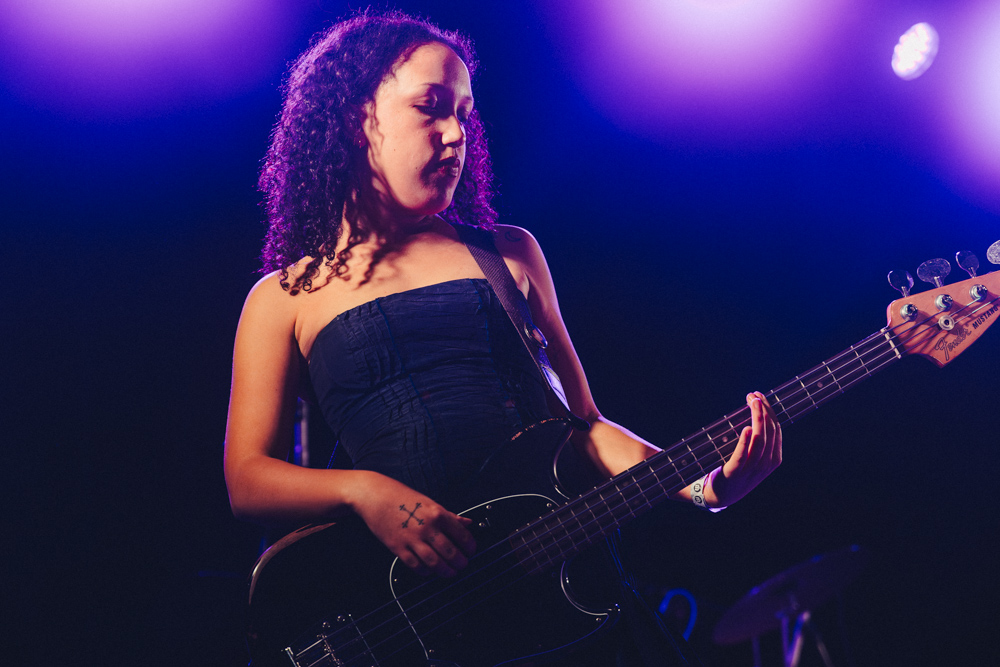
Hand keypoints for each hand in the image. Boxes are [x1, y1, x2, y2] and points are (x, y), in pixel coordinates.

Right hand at [352, 472, 476, 576]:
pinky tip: (429, 571)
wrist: (374, 496)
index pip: (461, 534)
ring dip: (445, 571)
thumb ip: (449, 515)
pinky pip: (415, 565)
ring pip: (434, 562)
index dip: (470, 546)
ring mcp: (412, 538)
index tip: (471, 551)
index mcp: (437, 513)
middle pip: (450, 552)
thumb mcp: (429, 502)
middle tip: (463, 565)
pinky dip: (425, 572)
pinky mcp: (398, 547)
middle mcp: (427, 526)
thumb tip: (467, 522)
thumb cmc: (401, 497)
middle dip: (460, 563)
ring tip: (450, 573)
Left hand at [708, 391, 781, 506]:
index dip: (769, 411)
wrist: (720, 495)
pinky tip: (745, 428)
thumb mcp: (754, 458)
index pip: (776, 430)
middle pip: (770, 432)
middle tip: (754, 395)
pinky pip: (742, 455)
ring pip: (759, 441)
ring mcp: (751, 470)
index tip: (759, 396)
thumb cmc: (738, 471)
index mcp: (774, 459)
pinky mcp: (734, 473)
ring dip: (757, 419)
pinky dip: (745, 441)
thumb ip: (759, 441)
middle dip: (764, 410)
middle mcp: (766, 464)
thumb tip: (759, 412)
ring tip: (752, 402)